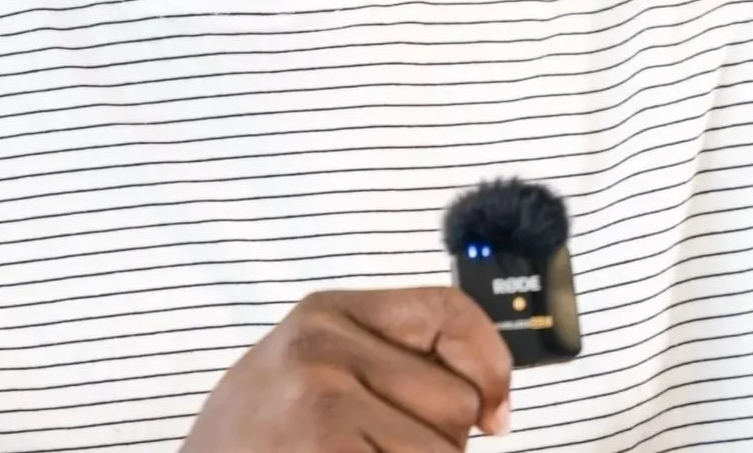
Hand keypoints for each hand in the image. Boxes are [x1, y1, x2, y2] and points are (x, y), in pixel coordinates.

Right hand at [182, 288, 511, 452]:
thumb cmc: (257, 435)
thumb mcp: (308, 369)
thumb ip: (384, 361)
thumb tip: (489, 400)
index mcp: (325, 315)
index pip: (448, 312)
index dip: (490, 365)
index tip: (495, 412)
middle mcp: (321, 350)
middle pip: (455, 402)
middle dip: (437, 444)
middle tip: (375, 450)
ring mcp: (319, 406)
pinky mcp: (323, 452)